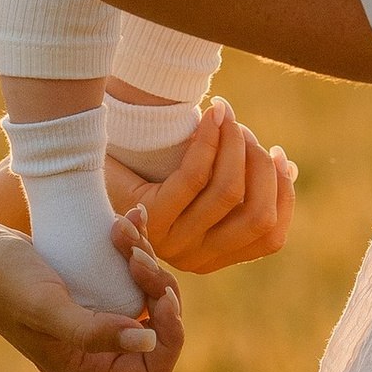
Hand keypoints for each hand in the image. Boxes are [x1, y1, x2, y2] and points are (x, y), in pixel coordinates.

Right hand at [0, 220, 183, 371]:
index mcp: (88, 371)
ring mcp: (93, 321)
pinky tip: (132, 216)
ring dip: (144, 258)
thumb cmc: (1, 283)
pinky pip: (130, 274)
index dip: (170, 334)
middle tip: (133, 253)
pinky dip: (136, 245)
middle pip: (158, 327)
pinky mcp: (90, 292)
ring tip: (123, 228)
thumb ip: (94, 332)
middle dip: (156, 286)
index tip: (160, 295)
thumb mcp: (47, 308)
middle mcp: (95, 352)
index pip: (156, 369)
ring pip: (147, 295)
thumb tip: (148, 339)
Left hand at [107, 98, 295, 271]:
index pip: (270, 237)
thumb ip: (242, 184)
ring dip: (237, 147)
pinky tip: (214, 114)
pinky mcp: (152, 216)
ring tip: (229, 117)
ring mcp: (172, 240)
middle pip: (258, 214)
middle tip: (246, 131)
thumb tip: (289, 168)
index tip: (279, 154)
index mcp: (213, 256)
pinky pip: (196, 175)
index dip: (283, 194)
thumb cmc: (146, 178)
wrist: (83, 174)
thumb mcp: (200, 187)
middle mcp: (195, 257)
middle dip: (261, 167)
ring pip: (229, 192)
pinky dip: (211, 140)